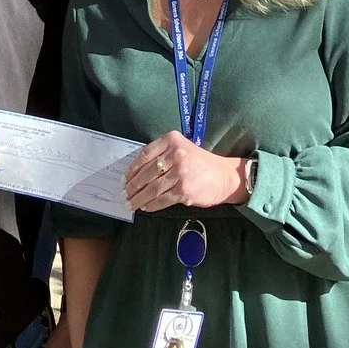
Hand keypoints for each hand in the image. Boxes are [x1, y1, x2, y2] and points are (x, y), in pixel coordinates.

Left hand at [124, 132, 246, 211]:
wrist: (223, 176)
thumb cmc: (199, 162)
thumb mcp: (182, 148)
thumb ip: (162, 154)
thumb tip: (136, 171)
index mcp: (172, 140)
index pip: (145, 154)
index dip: (132, 168)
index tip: (125, 178)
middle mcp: (176, 154)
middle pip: (146, 173)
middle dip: (133, 186)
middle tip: (125, 194)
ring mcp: (181, 173)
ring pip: (152, 188)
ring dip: (139, 198)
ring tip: (131, 203)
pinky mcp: (184, 190)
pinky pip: (162, 199)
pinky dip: (151, 205)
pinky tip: (146, 207)